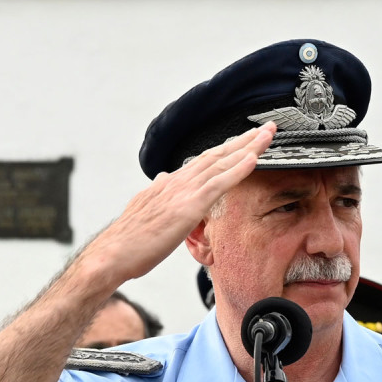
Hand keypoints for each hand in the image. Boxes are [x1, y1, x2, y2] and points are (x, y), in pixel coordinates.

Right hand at [81, 123, 274, 283]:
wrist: (113, 253)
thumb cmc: (128, 239)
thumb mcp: (144, 208)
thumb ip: (157, 191)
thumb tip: (162, 177)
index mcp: (170, 183)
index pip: (204, 161)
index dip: (227, 149)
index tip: (246, 139)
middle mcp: (178, 181)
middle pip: (217, 155)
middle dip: (244, 140)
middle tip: (268, 128)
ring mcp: (183, 192)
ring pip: (221, 163)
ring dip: (248, 147)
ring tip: (269, 135)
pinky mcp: (188, 206)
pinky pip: (218, 184)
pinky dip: (238, 169)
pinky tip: (255, 158)